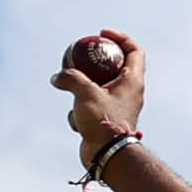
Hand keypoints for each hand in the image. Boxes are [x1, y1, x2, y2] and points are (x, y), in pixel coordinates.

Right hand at [54, 28, 145, 179]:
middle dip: (93, 64)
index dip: (120, 38)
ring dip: (82, 90)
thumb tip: (57, 76)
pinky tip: (77, 121)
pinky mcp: (106, 120)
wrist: (108, 156)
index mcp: (132, 81)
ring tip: (74, 94)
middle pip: (113, 67)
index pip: (135, 51)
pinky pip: (90, 108)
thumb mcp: (85, 93)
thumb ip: (71, 78)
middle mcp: (129, 92)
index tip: (101, 34)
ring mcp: (118, 106)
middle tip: (78, 59)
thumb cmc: (104, 123)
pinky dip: (80, 111)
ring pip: (97, 88)